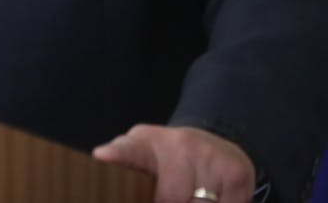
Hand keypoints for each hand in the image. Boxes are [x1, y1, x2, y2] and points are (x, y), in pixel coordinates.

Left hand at [92, 124, 254, 202]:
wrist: (213, 142)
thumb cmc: (167, 158)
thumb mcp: (140, 157)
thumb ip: (125, 168)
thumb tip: (104, 165)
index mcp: (145, 143)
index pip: (129, 150)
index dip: (117, 155)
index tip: (103, 156)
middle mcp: (179, 145)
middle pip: (170, 197)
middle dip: (168, 201)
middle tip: (171, 195)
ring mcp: (209, 156)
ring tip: (191, 195)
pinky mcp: (235, 171)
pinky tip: (214, 197)